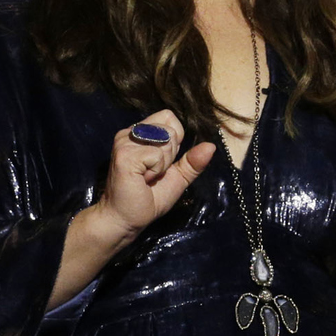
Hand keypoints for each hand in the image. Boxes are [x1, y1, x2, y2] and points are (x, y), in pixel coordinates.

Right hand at [93, 110, 215, 240]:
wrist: (127, 219)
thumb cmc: (149, 198)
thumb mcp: (178, 177)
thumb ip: (192, 161)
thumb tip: (211, 146)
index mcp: (141, 134)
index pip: (169, 117)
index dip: (175, 138)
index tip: (161, 161)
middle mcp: (130, 133)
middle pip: (171, 127)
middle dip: (170, 153)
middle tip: (153, 172)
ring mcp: (125, 142)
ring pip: (166, 139)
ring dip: (163, 164)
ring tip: (146, 176)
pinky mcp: (124, 154)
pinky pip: (157, 155)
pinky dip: (156, 170)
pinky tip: (142, 179)